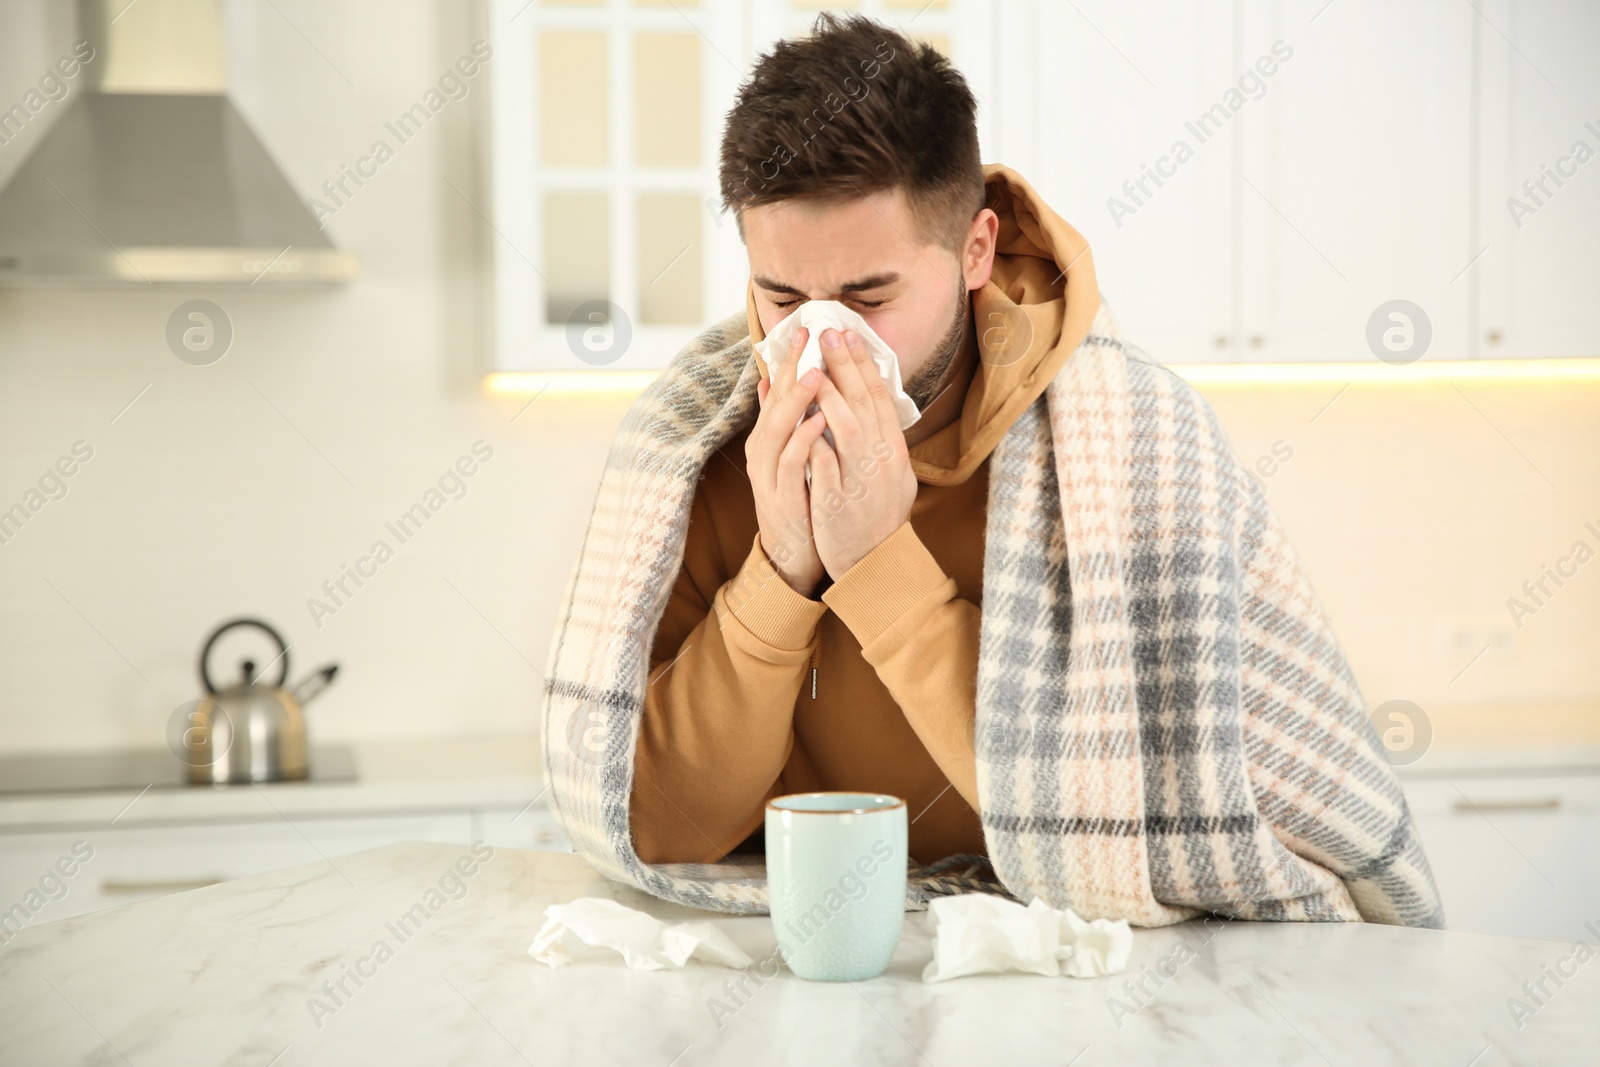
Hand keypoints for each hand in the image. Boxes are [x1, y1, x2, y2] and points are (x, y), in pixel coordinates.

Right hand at [746, 325, 829, 595]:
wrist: (794, 553)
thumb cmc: (800, 500)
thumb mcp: (790, 454)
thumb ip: (782, 418)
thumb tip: (770, 379)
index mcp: (769, 437)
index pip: (778, 389)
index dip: (790, 358)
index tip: (806, 327)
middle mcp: (763, 450)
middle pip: (774, 400)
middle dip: (790, 367)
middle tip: (807, 335)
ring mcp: (768, 473)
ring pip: (777, 428)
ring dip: (796, 399)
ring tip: (815, 373)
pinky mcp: (780, 496)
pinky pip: (790, 463)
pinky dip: (804, 440)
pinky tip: (820, 422)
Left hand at [806, 327, 917, 577]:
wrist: (876, 564)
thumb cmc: (878, 516)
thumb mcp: (889, 474)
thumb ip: (877, 438)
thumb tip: (869, 402)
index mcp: (893, 451)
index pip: (878, 397)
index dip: (863, 364)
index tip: (846, 334)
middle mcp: (882, 462)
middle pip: (863, 404)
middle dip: (844, 366)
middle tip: (827, 333)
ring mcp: (861, 482)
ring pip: (846, 430)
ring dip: (828, 395)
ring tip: (812, 366)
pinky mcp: (838, 503)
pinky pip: (825, 466)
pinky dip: (814, 441)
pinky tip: (801, 418)